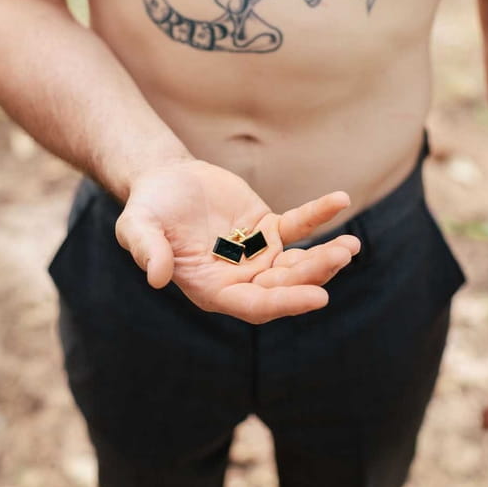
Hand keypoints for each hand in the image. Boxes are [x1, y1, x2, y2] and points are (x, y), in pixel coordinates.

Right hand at [115, 159, 359, 322]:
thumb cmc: (147, 209)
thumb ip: (146, 249)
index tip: (320, 297)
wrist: (163, 181)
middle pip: (284, 285)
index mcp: (212, 290)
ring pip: (298, 261)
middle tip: (341, 255)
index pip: (255, 305)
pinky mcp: (268, 227)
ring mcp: (258, 254)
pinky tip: (340, 200)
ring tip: (350, 246)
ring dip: (324, 255)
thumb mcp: (137, 227)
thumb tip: (155, 276)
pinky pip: (299, 224)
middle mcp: (240, 278)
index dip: (286, 303)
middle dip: (313, 273)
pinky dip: (319, 214)